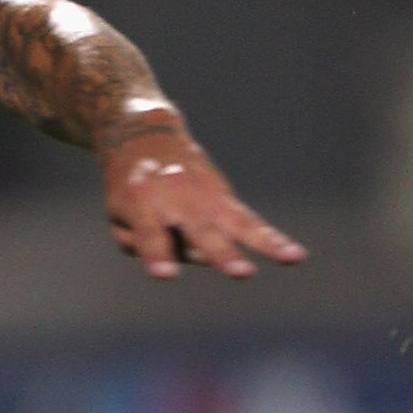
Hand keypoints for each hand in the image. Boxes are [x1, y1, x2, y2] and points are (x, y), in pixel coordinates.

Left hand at [101, 127, 305, 281]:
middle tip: (242, 273)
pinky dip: (271, 238)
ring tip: (289, 258)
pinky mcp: (224, 199)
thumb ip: (143, 243)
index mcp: (140, 200)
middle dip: (221, 252)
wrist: (147, 138)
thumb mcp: (117, 216)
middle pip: (201, 229)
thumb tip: (191, 257)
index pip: (149, 233)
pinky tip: (295, 255)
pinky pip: (250, 223)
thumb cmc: (129, 189)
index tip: (166, 273)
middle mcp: (177, 195)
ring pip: (237, 223)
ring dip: (264, 243)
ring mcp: (205, 195)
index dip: (157, 253)